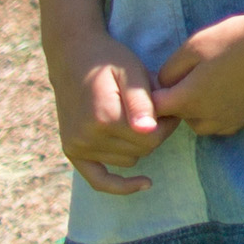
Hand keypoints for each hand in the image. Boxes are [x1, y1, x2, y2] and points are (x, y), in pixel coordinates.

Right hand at [51, 27, 170, 193]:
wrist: (74, 57)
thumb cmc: (109, 60)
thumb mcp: (131, 71)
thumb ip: (141, 100)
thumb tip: (148, 130)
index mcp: (104, 118)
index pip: (151, 137)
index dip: (167, 124)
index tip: (171, 106)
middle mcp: (87, 137)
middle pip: (141, 150)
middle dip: (156, 133)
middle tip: (160, 111)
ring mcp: (77, 147)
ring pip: (128, 160)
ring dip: (139, 144)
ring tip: (140, 118)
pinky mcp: (72, 151)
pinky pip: (98, 180)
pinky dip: (119, 186)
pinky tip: (144, 184)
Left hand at [151, 4, 243, 139]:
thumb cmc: (232, 39)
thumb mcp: (191, 47)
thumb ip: (168, 72)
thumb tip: (160, 88)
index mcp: (188, 100)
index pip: (155, 109)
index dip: (154, 93)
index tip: (164, 77)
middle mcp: (205, 119)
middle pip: (177, 116)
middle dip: (178, 98)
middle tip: (194, 71)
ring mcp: (226, 123)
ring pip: (197, 121)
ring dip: (197, 107)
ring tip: (212, 78)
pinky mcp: (243, 121)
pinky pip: (217, 122)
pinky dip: (216, 110)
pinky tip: (228, 86)